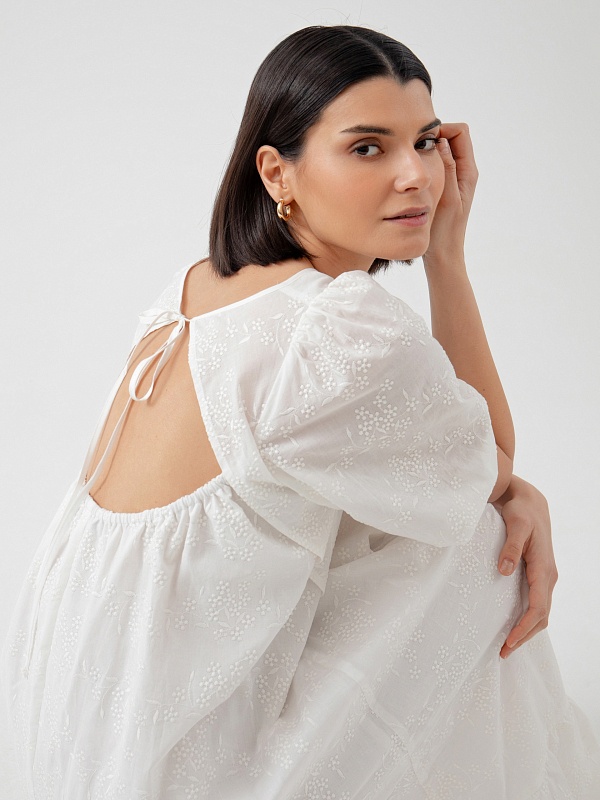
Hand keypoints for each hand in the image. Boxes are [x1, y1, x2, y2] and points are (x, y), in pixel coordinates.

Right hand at [423, 122, 477, 270]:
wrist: (443, 255)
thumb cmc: (446, 232)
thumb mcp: (446, 199)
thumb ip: (446, 169)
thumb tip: (441, 142)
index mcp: (468, 172)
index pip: (460, 132)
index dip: (442, 129)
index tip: (422, 142)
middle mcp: (463, 172)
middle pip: (451, 137)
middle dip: (433, 136)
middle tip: (413, 149)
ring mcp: (453, 179)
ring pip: (441, 150)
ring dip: (427, 150)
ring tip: (410, 161)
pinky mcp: (442, 187)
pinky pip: (435, 164)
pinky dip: (424, 162)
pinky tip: (410, 174)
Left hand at [493, 475, 558, 658]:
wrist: (529, 501)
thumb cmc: (521, 512)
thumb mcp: (516, 525)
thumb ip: (511, 548)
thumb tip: (505, 571)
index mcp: (544, 569)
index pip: (538, 608)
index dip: (524, 627)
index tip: (509, 642)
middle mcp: (548, 577)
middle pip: (541, 616)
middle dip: (524, 636)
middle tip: (503, 652)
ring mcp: (544, 577)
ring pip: (540, 612)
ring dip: (525, 631)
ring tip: (506, 645)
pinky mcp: (537, 575)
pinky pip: (536, 603)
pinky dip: (526, 619)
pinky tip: (512, 625)